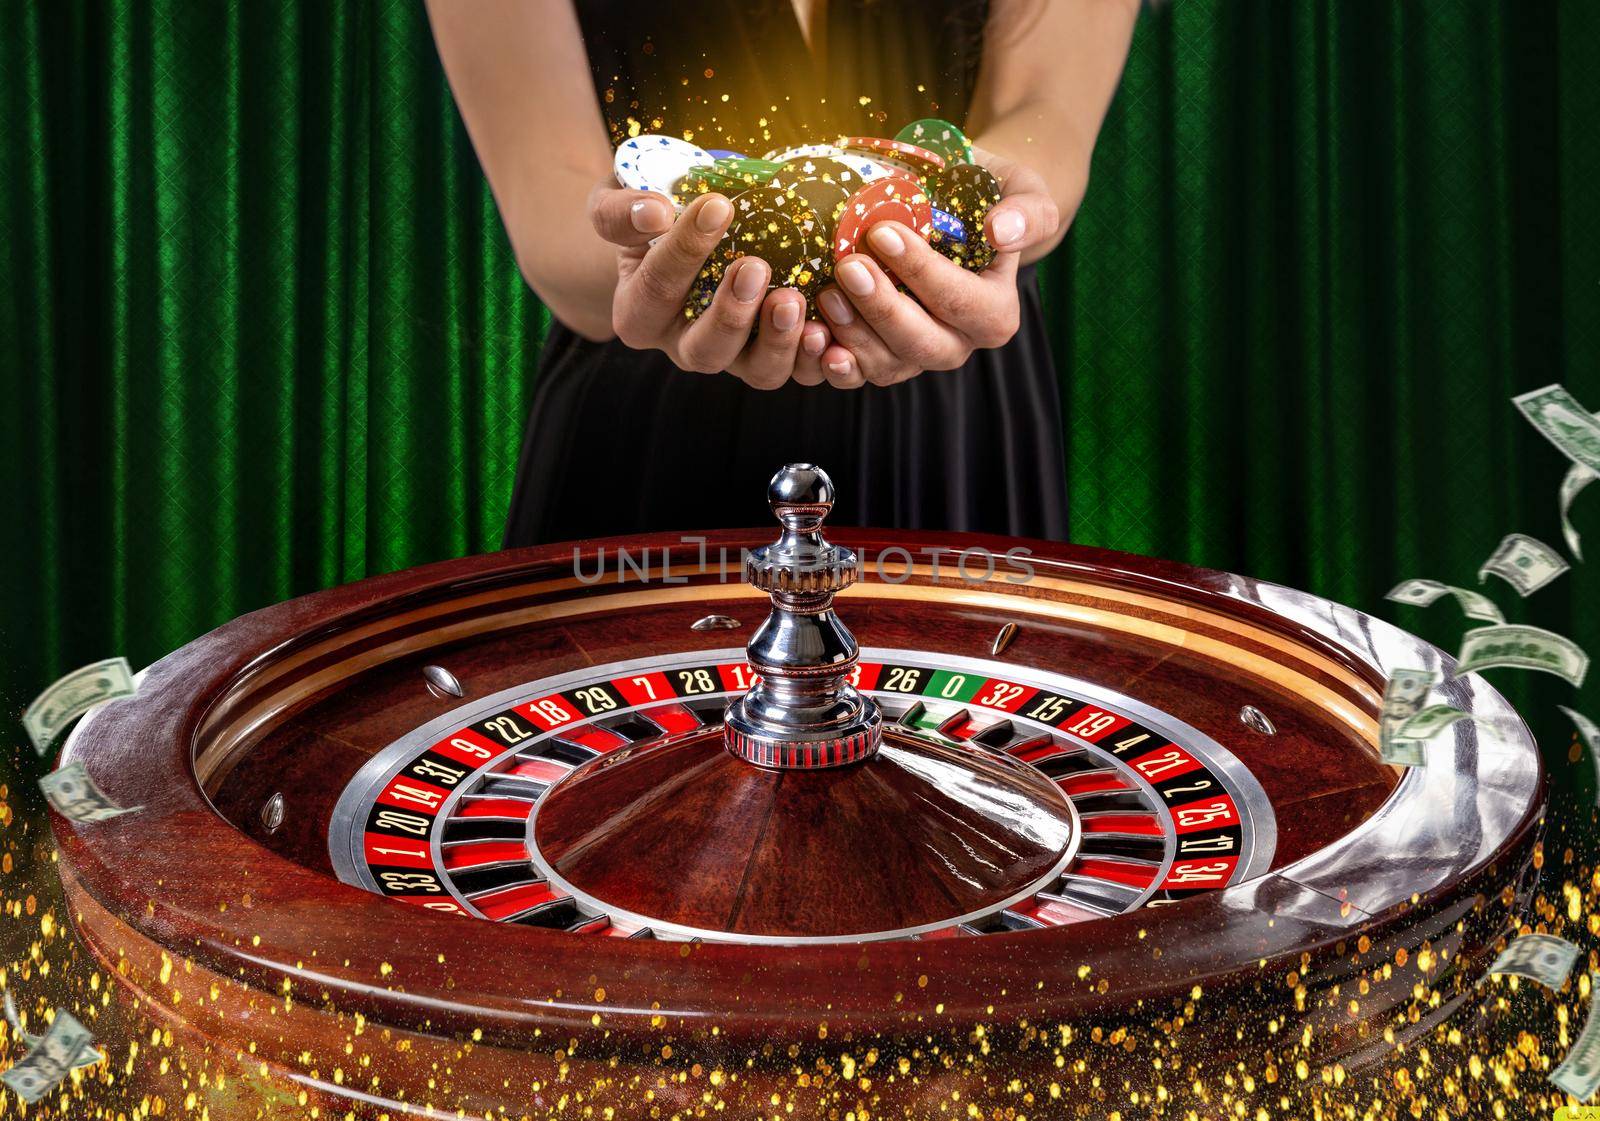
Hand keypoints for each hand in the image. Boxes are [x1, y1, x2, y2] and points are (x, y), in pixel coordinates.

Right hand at [588, 181, 833, 388]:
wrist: (682, 231)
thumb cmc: (648, 214)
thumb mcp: (618, 201)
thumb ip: (622, 210)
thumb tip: (654, 213)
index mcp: (640, 312)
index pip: (657, 288)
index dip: (685, 250)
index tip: (717, 206)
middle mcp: (684, 345)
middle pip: (705, 350)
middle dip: (731, 314)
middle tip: (755, 266)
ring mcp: (734, 356)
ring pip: (756, 371)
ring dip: (779, 342)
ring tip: (794, 300)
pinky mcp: (775, 355)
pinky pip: (800, 370)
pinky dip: (817, 358)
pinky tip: (829, 328)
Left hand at [813, 153, 1062, 387]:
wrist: (955, 211)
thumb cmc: (987, 199)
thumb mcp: (1021, 191)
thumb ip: (1026, 212)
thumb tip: (1001, 231)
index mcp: (994, 312)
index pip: (960, 301)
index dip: (921, 272)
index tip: (882, 232)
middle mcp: (958, 342)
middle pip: (922, 344)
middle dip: (883, 308)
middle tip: (848, 266)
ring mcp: (917, 355)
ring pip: (888, 365)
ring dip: (854, 335)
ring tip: (826, 295)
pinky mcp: (883, 358)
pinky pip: (859, 374)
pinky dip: (836, 362)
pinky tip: (814, 338)